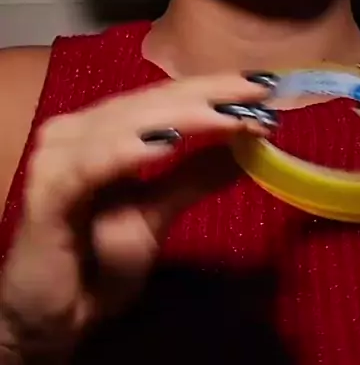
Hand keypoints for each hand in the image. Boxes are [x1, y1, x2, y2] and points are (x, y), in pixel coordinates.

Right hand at [0, 72, 276, 360]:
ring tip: (231, 114)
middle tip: (259, 91)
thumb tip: (245, 143)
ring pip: (129, 123)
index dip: (215, 89)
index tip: (265, 85)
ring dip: (185, 116)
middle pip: (152, 102)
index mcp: (102, 129)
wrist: (49, 321)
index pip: (165, 98)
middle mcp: (77, 130)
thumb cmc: (95, 265)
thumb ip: (192, 177)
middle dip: (210, 96)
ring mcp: (58, 155)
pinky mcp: (48, 192)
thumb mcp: (155, 216)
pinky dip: (132, 148)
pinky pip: (94, 163)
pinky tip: (170, 140)